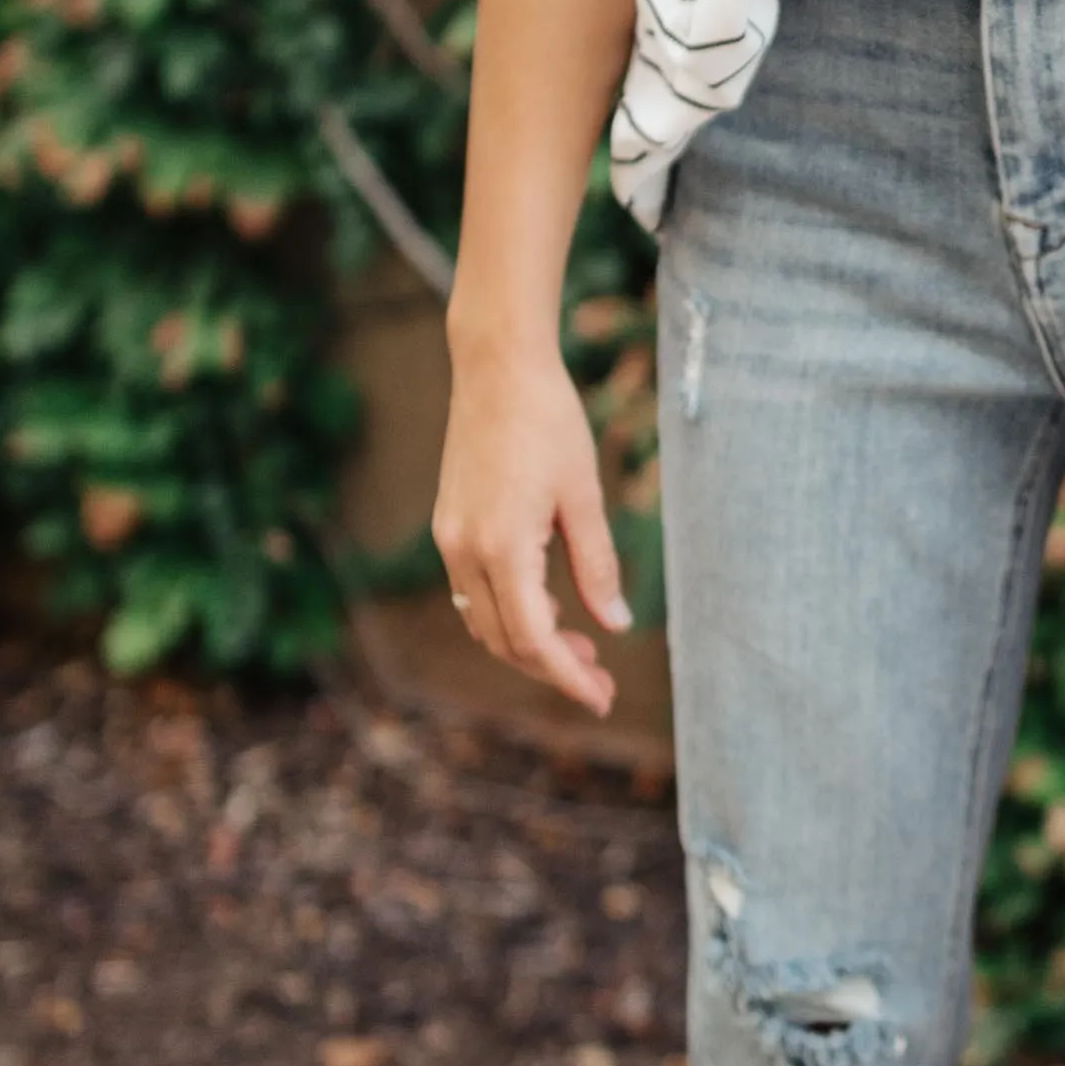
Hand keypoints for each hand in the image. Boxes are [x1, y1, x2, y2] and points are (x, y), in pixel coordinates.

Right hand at [430, 343, 630, 715]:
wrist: (496, 367)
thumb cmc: (548, 421)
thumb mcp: (584, 496)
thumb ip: (598, 566)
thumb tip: (616, 626)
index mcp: (502, 547)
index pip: (534, 638)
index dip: (568, 676)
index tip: (602, 698)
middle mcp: (465, 551)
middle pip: (504, 641)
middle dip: (552, 669)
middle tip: (601, 682)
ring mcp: (450, 539)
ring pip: (484, 622)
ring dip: (529, 645)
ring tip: (581, 648)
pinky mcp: (449, 525)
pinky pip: (473, 593)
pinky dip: (509, 614)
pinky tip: (547, 609)